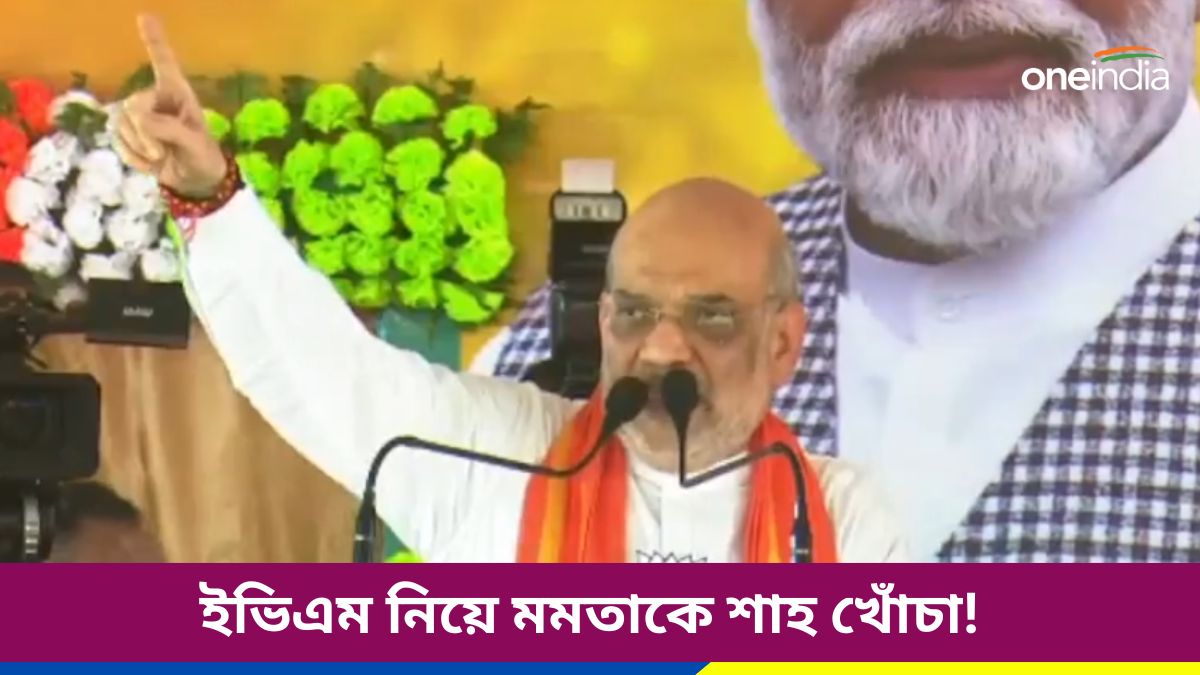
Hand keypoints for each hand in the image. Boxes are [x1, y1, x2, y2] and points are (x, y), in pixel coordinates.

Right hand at [114, 14, 227, 198]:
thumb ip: (170, 130)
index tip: (145, 17)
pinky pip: (117, 141)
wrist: (194, 183)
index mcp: (177, 94)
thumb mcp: (194, 144)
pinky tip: (150, 162)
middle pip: (132, 106)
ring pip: (120, 124)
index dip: (154, 41)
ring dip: (139, 147)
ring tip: (160, 156)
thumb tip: (141, 120)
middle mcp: (155, 99)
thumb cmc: (203, 157)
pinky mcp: (127, 134)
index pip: (164, 63)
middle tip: (163, 152)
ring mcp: (139, 117)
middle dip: (145, 134)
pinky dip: (133, 158)